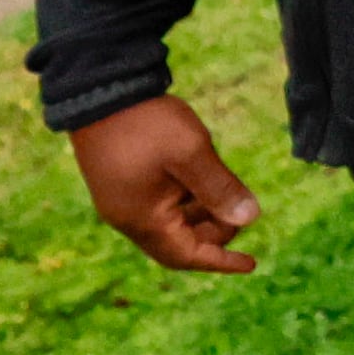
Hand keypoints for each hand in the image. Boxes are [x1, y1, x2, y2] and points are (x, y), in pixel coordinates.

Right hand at [68, 95, 262, 274]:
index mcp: (142, 219)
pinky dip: (186, 200)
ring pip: (169, 222)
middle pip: (177, 242)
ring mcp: (122, 200)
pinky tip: (205, 180)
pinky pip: (159, 205)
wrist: (101, 89)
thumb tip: (250, 219)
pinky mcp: (122, 182)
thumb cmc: (147, 123)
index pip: (185, 255)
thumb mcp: (192, 154)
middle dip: (214, 234)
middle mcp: (128, 217)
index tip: (252, 264)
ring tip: (230, 194)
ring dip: (201, 215)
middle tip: (244, 213)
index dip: (220, 261)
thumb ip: (220, 189)